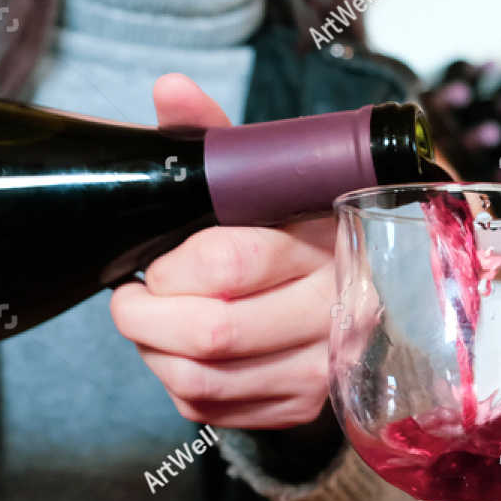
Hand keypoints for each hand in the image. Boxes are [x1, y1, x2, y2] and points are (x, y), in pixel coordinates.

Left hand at [110, 74, 337, 430]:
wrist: (366, 292)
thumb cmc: (298, 228)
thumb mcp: (267, 178)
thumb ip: (216, 138)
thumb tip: (171, 90)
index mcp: (326, 246)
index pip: (230, 263)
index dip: (173, 266)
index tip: (159, 262)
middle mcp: (334, 316)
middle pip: (212, 333)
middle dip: (145, 315)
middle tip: (133, 296)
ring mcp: (320, 371)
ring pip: (201, 382)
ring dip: (154, 353)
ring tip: (154, 322)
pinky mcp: (299, 409)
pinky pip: (210, 410)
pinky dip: (176, 383)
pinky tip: (183, 354)